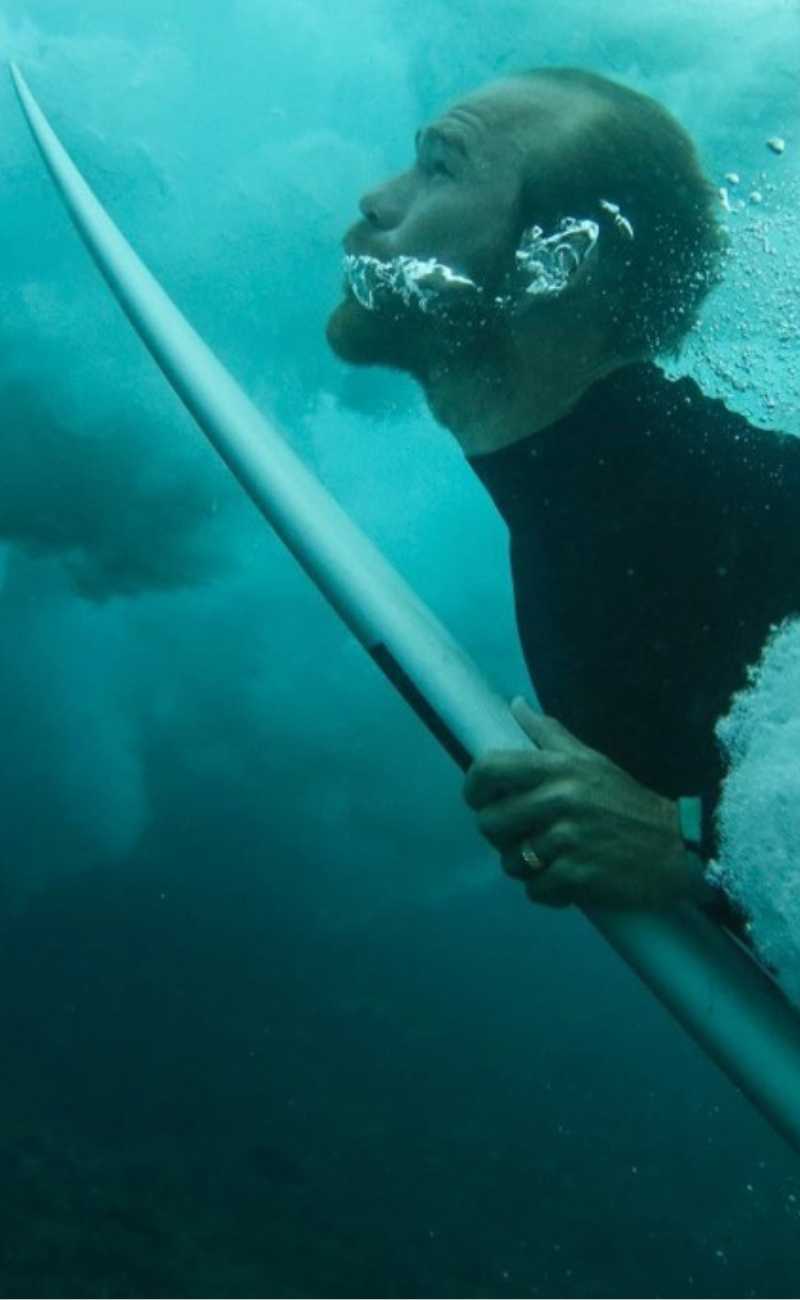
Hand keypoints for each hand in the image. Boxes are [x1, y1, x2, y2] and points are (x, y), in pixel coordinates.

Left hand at [464, 697, 701, 909]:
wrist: (679, 847)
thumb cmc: (629, 802)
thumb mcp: (592, 761)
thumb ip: (549, 735)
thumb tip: (515, 705)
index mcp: (559, 768)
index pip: (489, 769)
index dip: (473, 788)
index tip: (481, 800)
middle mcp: (559, 800)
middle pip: (490, 823)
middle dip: (501, 835)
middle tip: (523, 836)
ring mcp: (568, 840)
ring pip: (510, 862)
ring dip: (525, 866)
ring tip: (549, 858)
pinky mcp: (578, 876)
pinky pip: (535, 890)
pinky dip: (548, 890)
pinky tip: (566, 880)